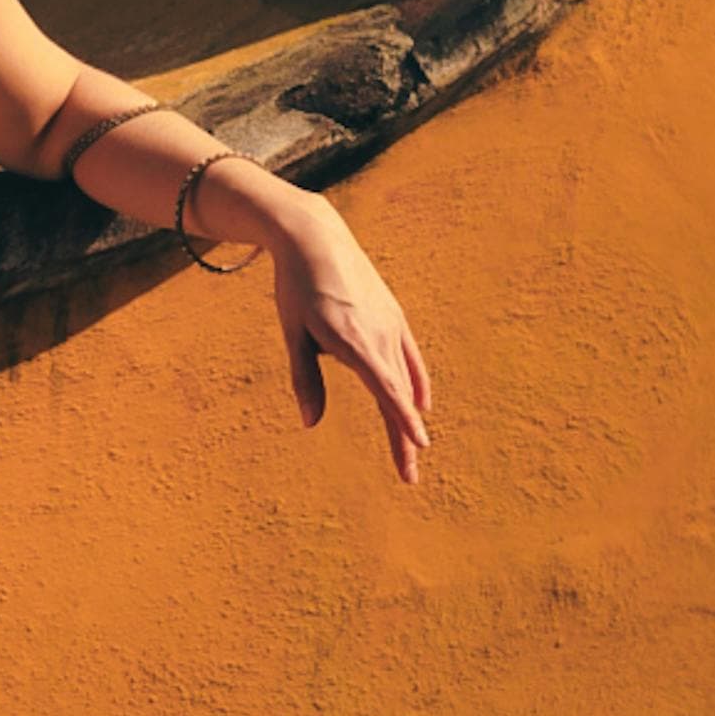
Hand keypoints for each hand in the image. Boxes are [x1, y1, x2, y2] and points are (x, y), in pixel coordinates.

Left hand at [271, 209, 432, 484]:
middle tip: (408, 478)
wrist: (315, 237)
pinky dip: (416, 383)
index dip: (402, 420)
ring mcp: (391, 324)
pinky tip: (421, 404)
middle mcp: (379, 334)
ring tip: (412, 450)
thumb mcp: (293, 333)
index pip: (385, 389)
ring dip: (409, 415)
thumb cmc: (296, 287)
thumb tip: (310, 424)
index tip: (418, 447)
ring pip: (405, 379)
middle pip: (397, 395)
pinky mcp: (394, 315)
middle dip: (404, 436)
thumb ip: (304, 379)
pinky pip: (410, 357)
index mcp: (353, 341)